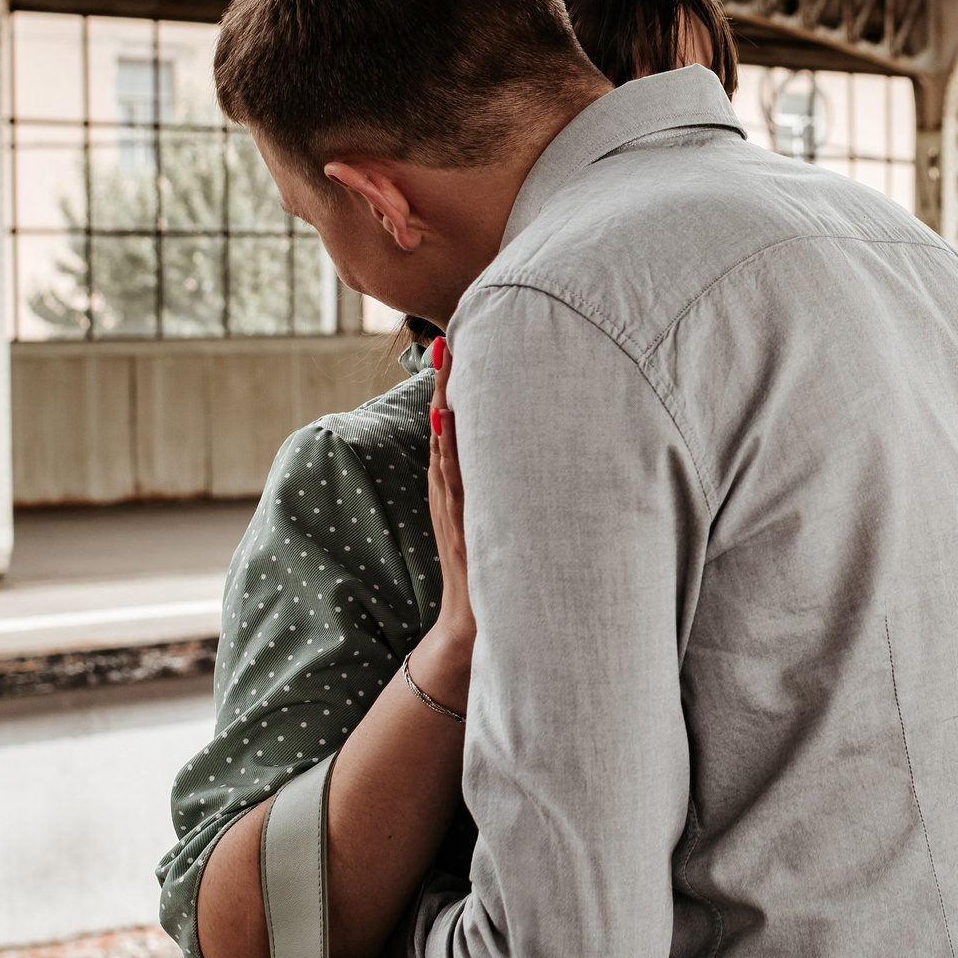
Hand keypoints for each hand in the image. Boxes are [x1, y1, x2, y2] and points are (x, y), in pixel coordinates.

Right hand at [412, 335, 474, 682]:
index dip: (452, 383)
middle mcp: (450, 485)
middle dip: (446, 379)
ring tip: (446, 359)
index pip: (451, 420)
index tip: (454, 343)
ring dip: (445, 398)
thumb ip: (492, 483)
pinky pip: (454, 475)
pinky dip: (449, 445)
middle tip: (445, 336)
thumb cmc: (490, 566)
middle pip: (445, 420)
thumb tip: (512, 449)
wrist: (474, 621)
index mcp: (456, 481)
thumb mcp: (490, 515)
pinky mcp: (464, 519)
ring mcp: (455, 500)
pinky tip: (449, 416)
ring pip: (447, 439)